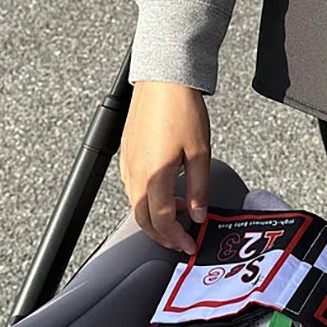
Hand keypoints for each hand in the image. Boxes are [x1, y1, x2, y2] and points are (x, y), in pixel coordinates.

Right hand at [119, 80, 210, 254]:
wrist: (163, 80)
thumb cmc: (182, 110)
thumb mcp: (200, 152)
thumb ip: (198, 188)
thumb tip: (197, 214)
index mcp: (154, 177)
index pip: (161, 221)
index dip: (176, 238)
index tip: (189, 245)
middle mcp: (135, 174)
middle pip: (142, 220)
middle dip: (162, 235)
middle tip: (181, 239)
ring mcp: (127, 164)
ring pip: (136, 205)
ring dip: (154, 217)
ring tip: (178, 212)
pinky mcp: (126, 154)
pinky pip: (133, 188)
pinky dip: (147, 200)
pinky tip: (165, 191)